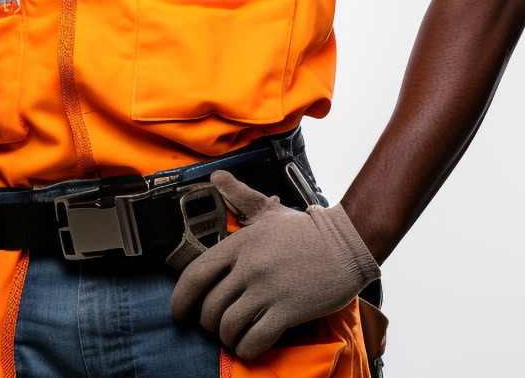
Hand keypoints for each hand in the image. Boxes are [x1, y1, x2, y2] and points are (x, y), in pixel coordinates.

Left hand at [170, 170, 379, 358]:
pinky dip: (247, 348)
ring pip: (229, 327)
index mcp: (240, 244)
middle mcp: (249, 267)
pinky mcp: (288, 311)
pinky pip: (255, 340)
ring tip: (236, 335)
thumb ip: (239, 196)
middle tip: (218, 324)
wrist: (345, 243)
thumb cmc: (304, 230)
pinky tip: (251, 344)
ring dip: (228, 337)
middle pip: (210, 308)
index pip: (196, 275)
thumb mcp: (268, 211)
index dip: (180, 300)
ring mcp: (268, 289)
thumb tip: (217, 176)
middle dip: (209, 323)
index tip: (179, 314)